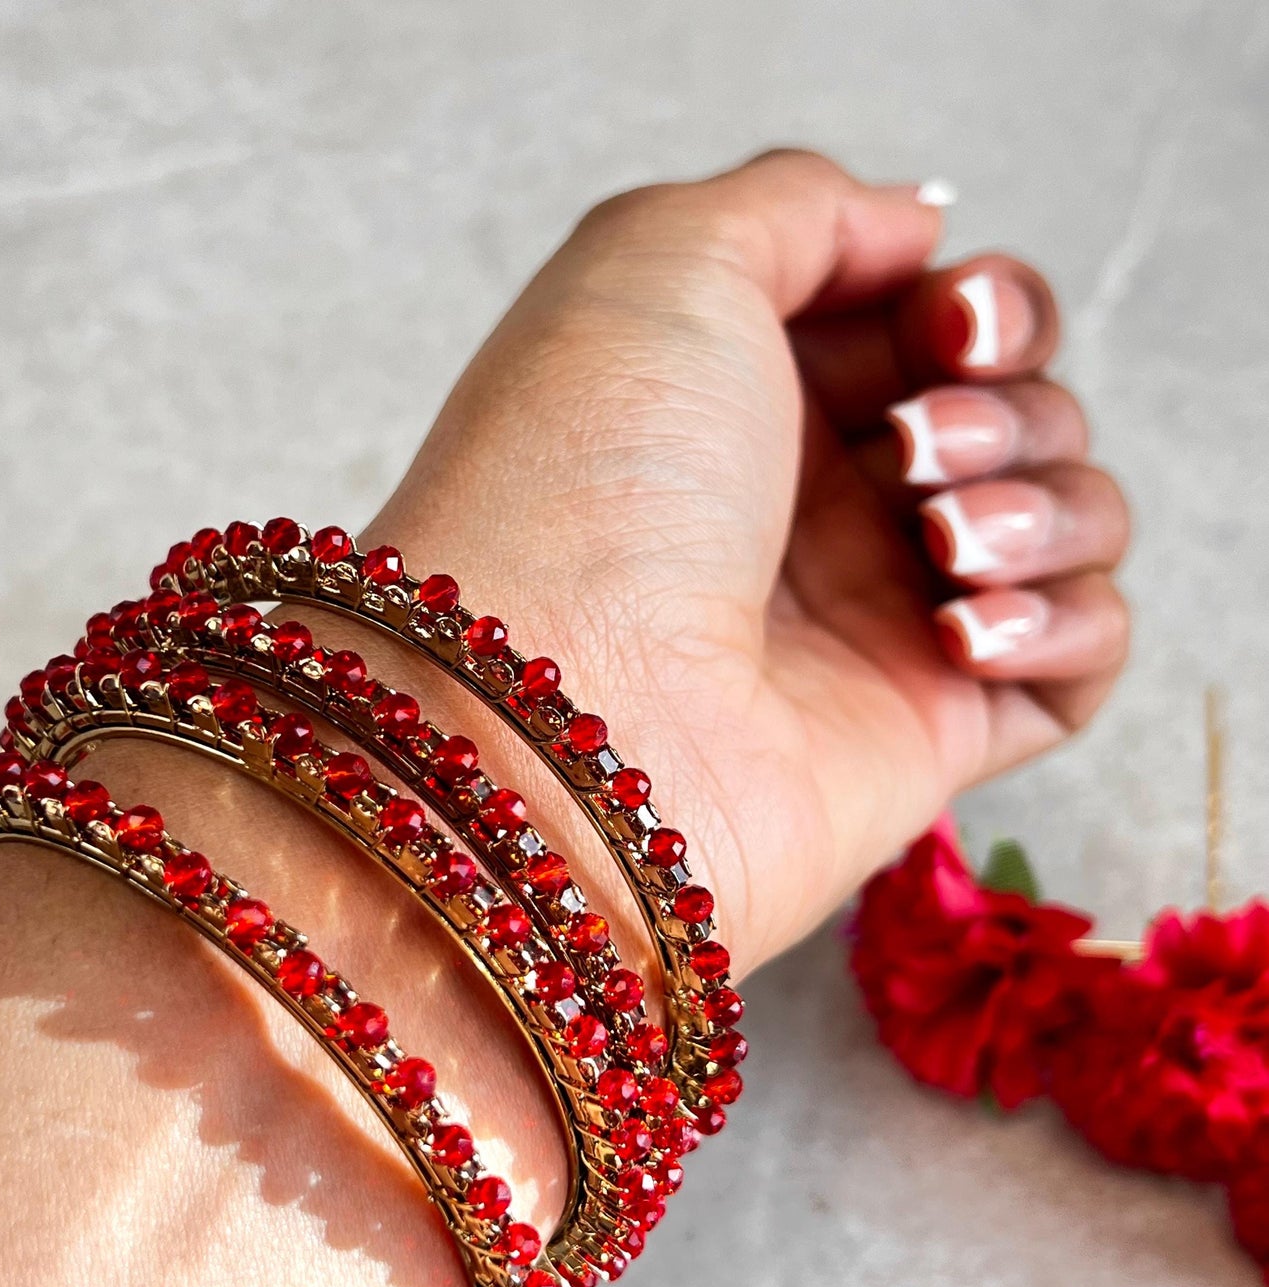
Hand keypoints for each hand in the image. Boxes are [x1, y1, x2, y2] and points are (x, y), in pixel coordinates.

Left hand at [373, 150, 1128, 968]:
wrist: (558, 717)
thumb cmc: (590, 481)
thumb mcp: (661, 261)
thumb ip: (798, 204)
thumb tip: (917, 227)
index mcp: (752, 400)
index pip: (933, 323)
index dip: (977, 306)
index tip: (953, 321)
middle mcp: (812, 506)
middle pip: (1011, 411)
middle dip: (1002, 404)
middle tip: (916, 448)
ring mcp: (872, 620)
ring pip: (1065, 518)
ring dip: (1040, 504)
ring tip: (942, 540)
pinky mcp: (928, 730)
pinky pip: (1081, 654)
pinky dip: (1062, 618)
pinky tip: (967, 627)